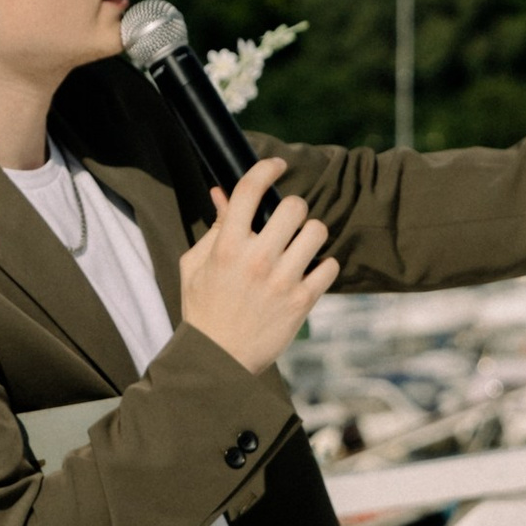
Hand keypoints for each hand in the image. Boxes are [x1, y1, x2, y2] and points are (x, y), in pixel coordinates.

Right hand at [180, 156, 337, 372]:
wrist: (218, 360)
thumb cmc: (204, 310)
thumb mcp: (195, 266)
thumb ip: (214, 229)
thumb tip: (224, 193)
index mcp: (227, 247)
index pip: (249, 191)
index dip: (266, 169)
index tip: (276, 166)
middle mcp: (257, 260)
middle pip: (294, 207)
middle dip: (292, 209)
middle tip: (287, 222)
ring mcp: (282, 281)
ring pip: (316, 231)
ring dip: (310, 234)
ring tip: (301, 245)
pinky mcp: (302, 301)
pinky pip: (330, 265)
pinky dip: (323, 266)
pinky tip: (309, 272)